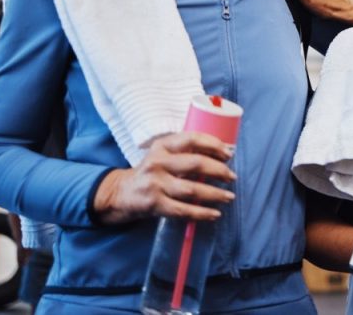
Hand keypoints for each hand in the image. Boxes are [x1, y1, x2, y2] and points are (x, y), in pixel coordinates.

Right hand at [92, 132, 235, 224]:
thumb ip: (185, 152)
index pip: (192, 139)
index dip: (213, 144)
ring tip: (229, 196)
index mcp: (162, 146)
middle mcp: (158, 162)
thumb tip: (221, 155)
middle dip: (219, 171)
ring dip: (215, 194)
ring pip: (192, 189)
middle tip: (232, 177)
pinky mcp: (154, 204)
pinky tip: (214, 214)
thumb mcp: (162, 155)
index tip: (228, 153)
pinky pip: (183, 210)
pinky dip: (202, 213)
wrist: (120, 193)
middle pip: (195, 164)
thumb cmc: (151, 172)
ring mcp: (155, 184)